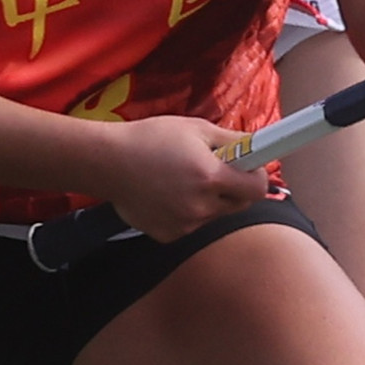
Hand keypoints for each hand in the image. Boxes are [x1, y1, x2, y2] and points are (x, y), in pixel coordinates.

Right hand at [92, 115, 271, 242]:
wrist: (107, 162)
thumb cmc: (149, 138)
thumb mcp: (195, 128)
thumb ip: (232, 139)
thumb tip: (258, 145)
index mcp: (210, 176)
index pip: (257, 188)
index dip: (255, 176)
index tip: (248, 167)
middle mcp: (201, 206)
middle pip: (239, 205)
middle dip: (234, 188)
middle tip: (214, 170)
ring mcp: (185, 224)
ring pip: (214, 215)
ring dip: (209, 200)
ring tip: (182, 180)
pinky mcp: (169, 235)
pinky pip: (192, 224)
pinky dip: (187, 212)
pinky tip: (166, 194)